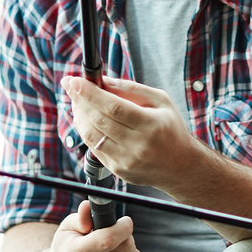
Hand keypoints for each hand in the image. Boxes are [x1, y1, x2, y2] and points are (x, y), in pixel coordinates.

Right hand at [29, 201, 139, 251]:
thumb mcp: (66, 230)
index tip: (125, 221)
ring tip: (113, 249)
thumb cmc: (65, 251)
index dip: (122, 228)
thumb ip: (80, 217)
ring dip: (127, 251)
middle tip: (120, 233)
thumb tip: (89, 207)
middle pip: (125, 250)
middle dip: (127, 237)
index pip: (107, 240)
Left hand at [64, 75, 201, 189]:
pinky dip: (86, 130)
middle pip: (98, 119)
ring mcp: (125, 161)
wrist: (181, 166)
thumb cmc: (171, 129)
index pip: (112, 106)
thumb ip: (131, 89)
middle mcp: (137, 145)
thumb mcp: (160, 101)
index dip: (90, 92)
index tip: (75, 81)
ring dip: (79, 115)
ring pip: (91, 135)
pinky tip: (86, 118)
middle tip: (71, 85)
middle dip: (79, 100)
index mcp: (150, 125)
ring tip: (78, 101)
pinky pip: (94, 147)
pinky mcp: (118, 170)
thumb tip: (102, 81)